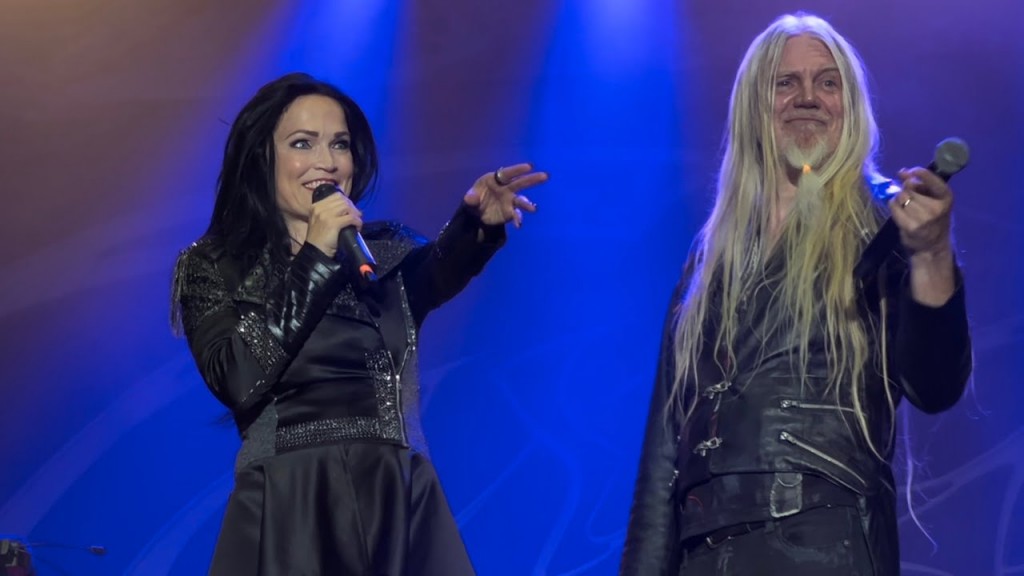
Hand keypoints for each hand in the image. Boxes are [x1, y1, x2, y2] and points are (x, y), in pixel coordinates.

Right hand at [305, 191, 362, 257]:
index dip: (347, 201)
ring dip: (356, 214)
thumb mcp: (319, 221)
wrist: (315, 253)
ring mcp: (326, 215)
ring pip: (347, 207)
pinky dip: (357, 222)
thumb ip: (329, 212)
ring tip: (357, 222)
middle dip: (352, 207)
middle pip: (342, 200)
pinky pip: (350, 218)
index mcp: (316, 206)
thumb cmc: (319, 239)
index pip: (336, 196)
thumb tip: (347, 208)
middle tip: (357, 216)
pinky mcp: (333, 224)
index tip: (351, 209)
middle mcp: (320, 208)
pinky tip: (358, 227)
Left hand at [463, 163, 547, 226]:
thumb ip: (471, 198)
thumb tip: (471, 198)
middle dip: (532, 179)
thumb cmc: (475, 198)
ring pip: (521, 200)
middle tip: (545, 176)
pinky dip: (518, 219)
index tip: (529, 166)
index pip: (507, 173)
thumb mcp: (470, 198)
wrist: (476, 213)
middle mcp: (506, 188)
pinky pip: (516, 215)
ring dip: (527, 204)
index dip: (518, 169)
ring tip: (533, 209)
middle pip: (520, 183)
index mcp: (496, 179)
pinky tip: (519, 225)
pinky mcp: (510, 212)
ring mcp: (510, 200)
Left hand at [891, 166, 956, 305]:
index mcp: (946, 197)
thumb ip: (921, 185)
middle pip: (910, 188)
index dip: (919, 173)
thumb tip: (902, 172)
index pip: (932, 179)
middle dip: (905, 189)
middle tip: (909, 199)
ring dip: (898, 199)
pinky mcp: (911, 227)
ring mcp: (924, 218)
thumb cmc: (932, 219)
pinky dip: (893, 207)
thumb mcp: (934, 200)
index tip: (908, 171)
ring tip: (906, 208)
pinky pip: (894, 207)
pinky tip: (899, 212)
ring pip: (900, 197)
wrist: (932, 247)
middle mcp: (937, 207)